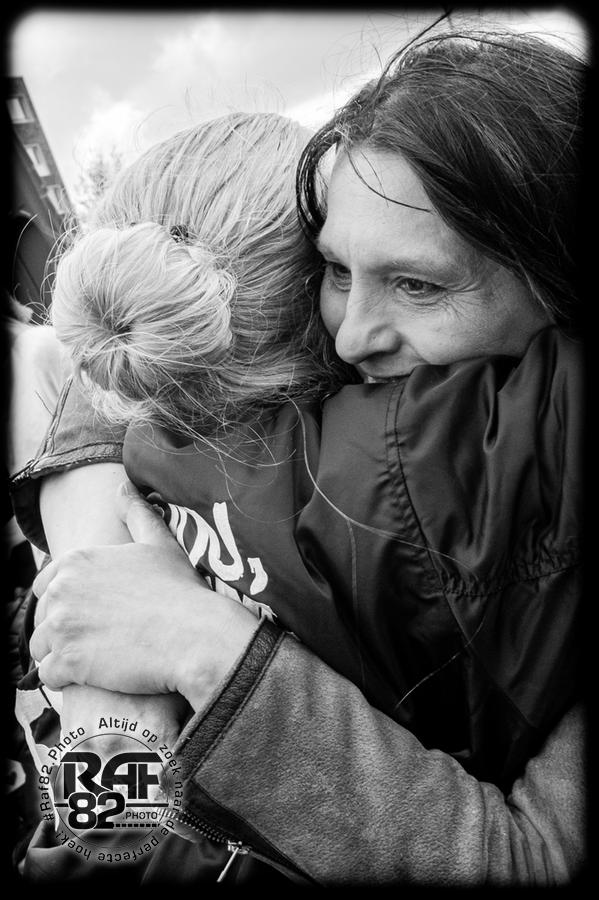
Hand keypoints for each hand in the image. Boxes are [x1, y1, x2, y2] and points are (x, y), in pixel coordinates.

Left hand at [30, 481, 260, 710]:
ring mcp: (62, 627)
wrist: (195, 636)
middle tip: (98, 640)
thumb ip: (136, 512)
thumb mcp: (160, 543)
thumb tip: (123, 486)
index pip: (46, 585)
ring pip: (41, 649)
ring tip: (95, 660)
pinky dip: (66, 679)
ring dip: (62, 656)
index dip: (68, 602)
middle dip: (63, 630)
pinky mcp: (67, 663)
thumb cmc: (181, 590)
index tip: (93, 615)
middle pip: (42, 618)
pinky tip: (93, 675)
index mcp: (77, 560)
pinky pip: (49, 676)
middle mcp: (61, 590)